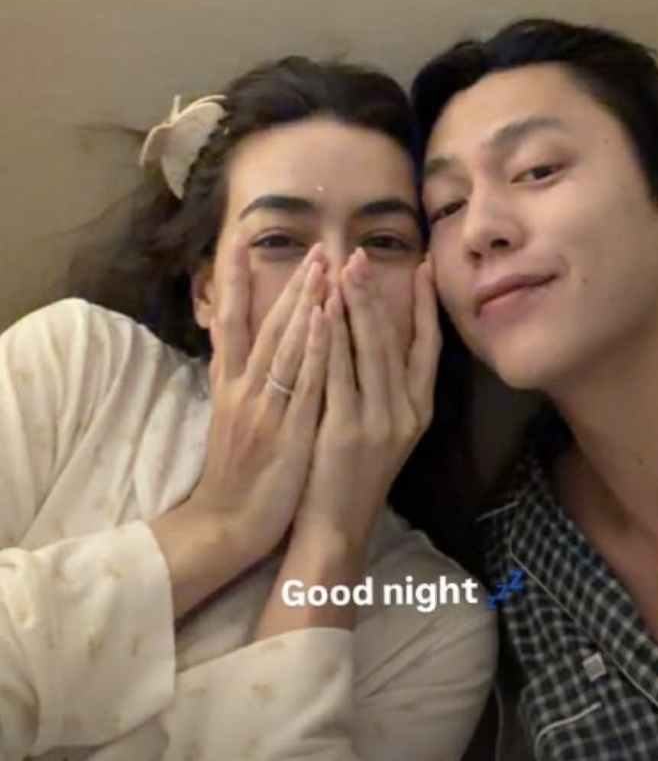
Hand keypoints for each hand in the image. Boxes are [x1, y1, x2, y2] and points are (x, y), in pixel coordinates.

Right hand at [187, 236, 330, 566]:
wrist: (225, 524)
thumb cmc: (236, 470)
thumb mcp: (230, 415)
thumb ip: (238, 377)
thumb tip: (241, 341)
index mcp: (230, 384)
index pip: (230, 321)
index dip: (233, 281)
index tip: (240, 241)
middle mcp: (243, 389)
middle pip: (265, 325)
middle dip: (291, 285)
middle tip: (314, 246)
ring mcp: (263, 409)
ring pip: (285, 347)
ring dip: (303, 304)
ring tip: (323, 267)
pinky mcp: (284, 432)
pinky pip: (302, 384)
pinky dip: (312, 350)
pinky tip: (324, 320)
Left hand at [290, 249, 441, 551]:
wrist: (334, 531)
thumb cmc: (352, 475)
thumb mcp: (385, 430)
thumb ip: (388, 386)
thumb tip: (381, 333)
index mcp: (418, 410)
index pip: (429, 346)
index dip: (426, 304)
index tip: (424, 265)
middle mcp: (405, 413)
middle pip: (394, 340)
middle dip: (377, 294)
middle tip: (361, 254)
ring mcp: (377, 423)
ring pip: (368, 351)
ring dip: (355, 306)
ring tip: (343, 268)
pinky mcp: (345, 432)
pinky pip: (338, 375)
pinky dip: (330, 339)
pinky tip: (320, 310)